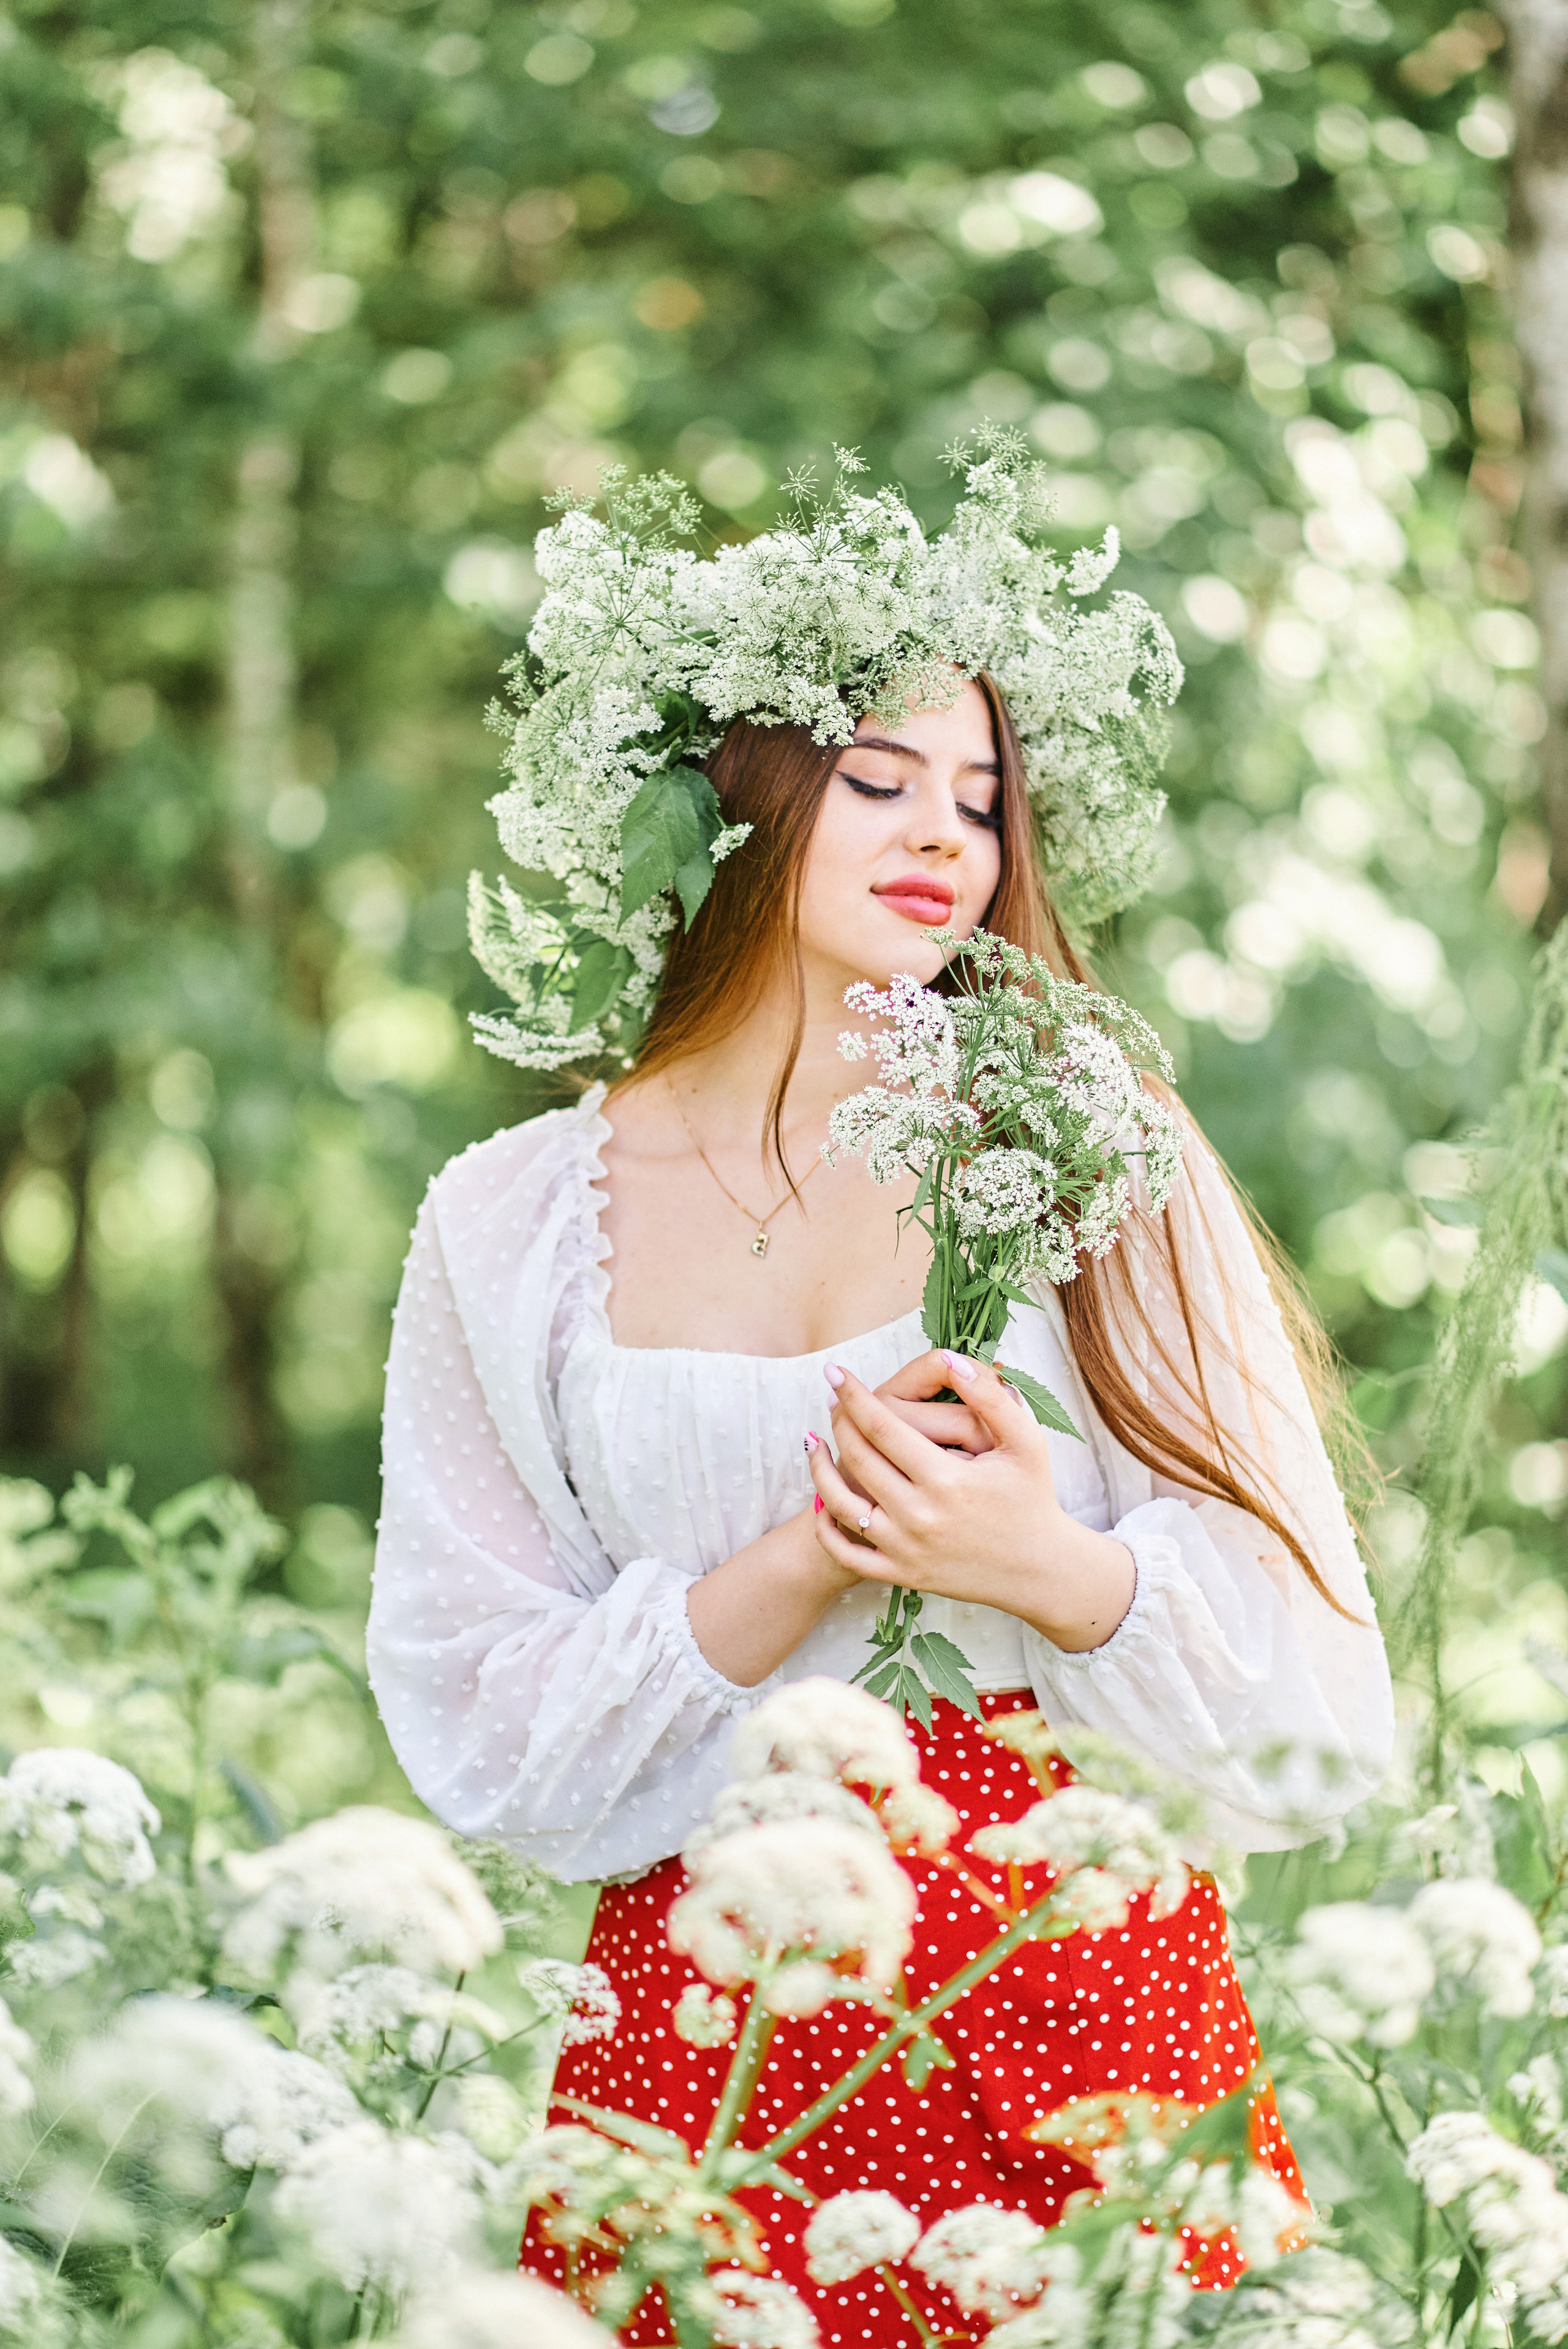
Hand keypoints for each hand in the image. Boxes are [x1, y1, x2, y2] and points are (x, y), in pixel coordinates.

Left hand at [807, 1351, 1136, 1654]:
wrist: (1039, 1569)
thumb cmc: (1032, 1498)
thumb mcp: (1025, 1442)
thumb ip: (990, 1397)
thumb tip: (951, 1360)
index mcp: (947, 1480)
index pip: (882, 1426)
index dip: (853, 1395)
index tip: (834, 1372)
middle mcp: (920, 1516)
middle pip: (858, 1458)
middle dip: (839, 1422)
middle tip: (832, 1399)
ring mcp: (906, 1549)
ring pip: (841, 1504)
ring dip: (820, 1469)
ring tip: (816, 1442)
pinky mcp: (902, 1574)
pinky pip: (848, 1551)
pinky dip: (826, 1525)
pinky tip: (822, 1499)